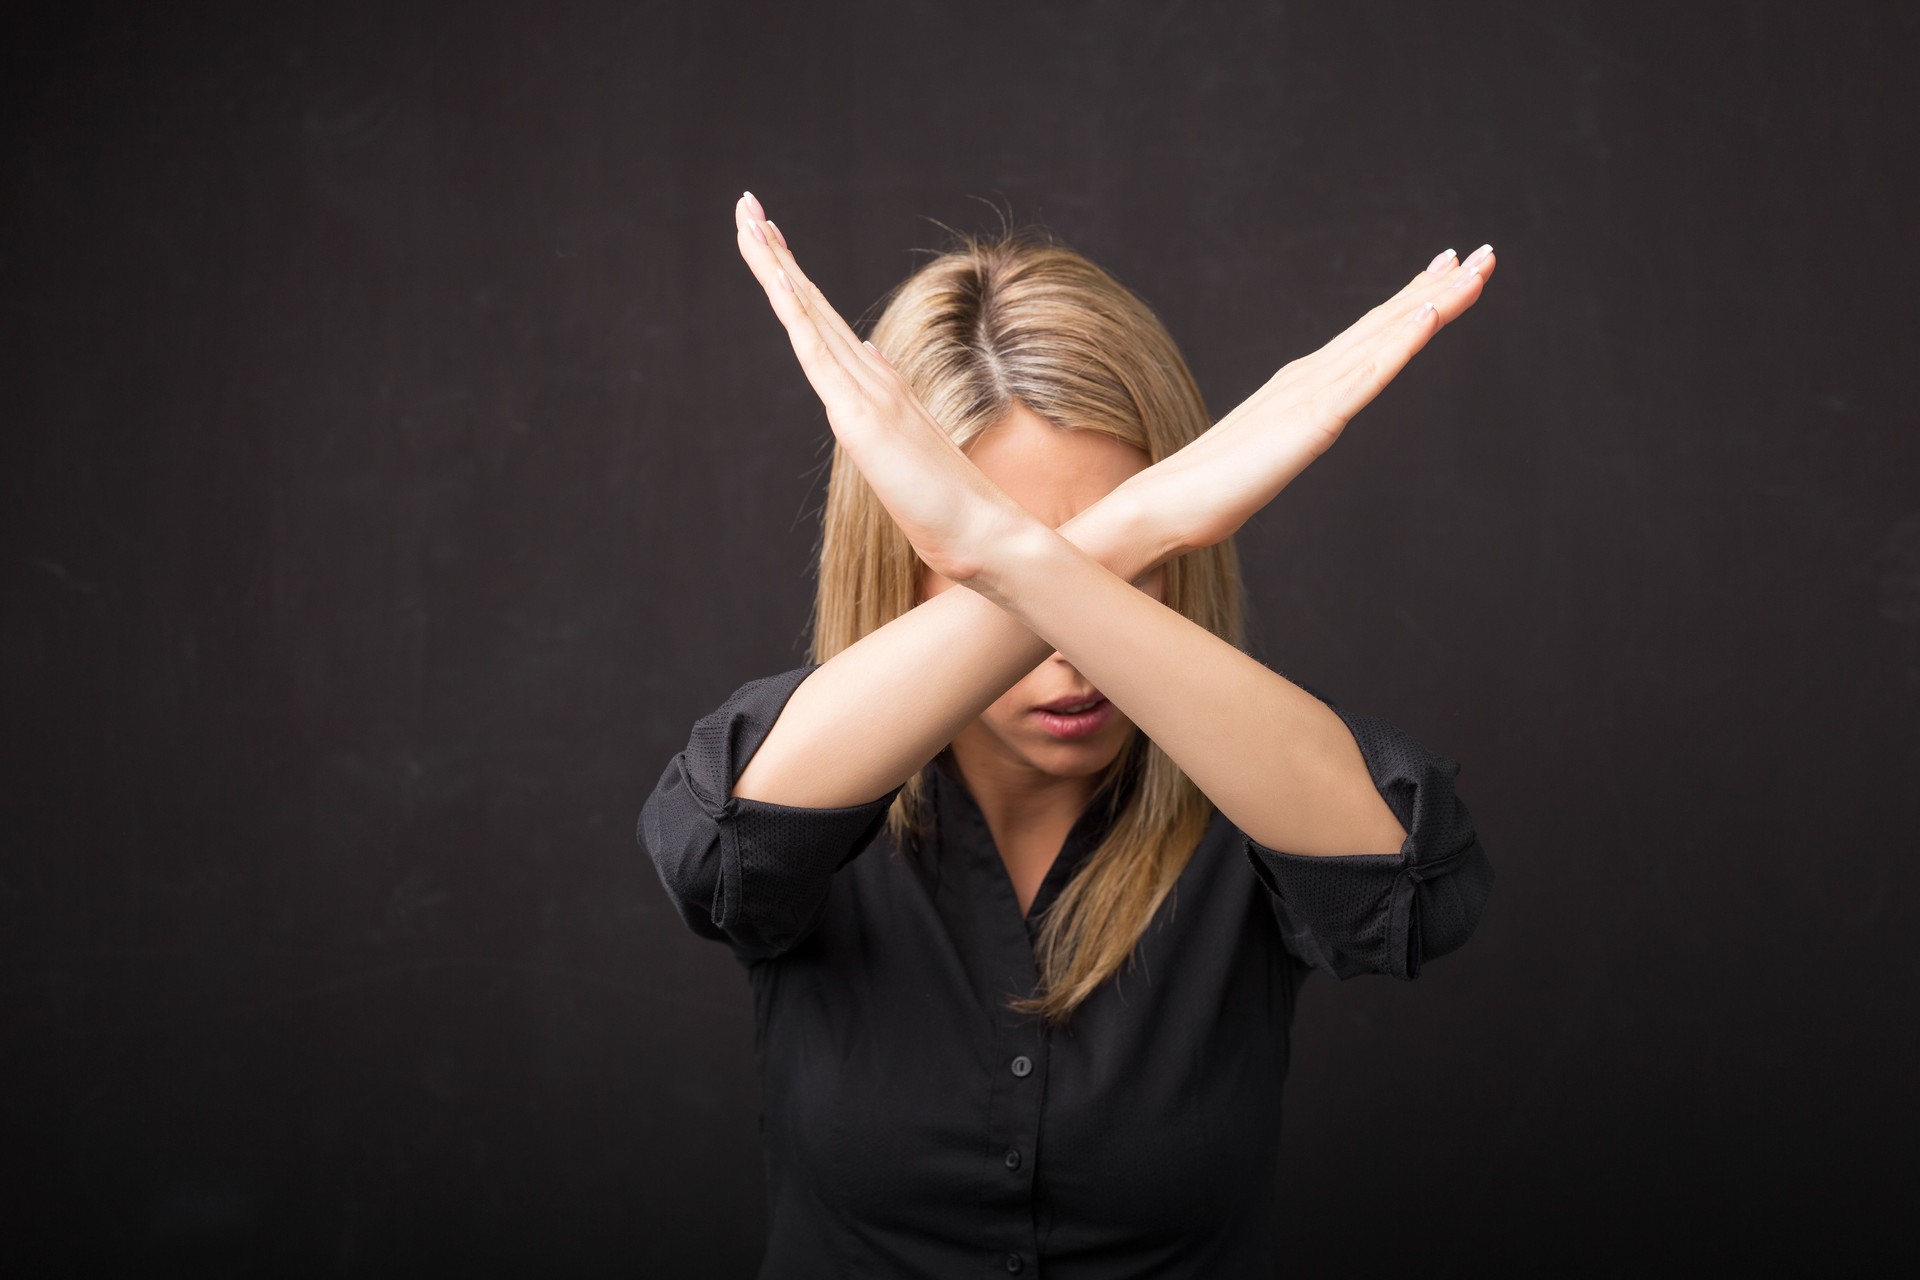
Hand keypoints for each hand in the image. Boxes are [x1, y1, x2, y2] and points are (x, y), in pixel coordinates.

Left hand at [732, 192, 1037, 584]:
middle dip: (776, 254)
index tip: (770, 239)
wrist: (983, 532)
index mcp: (880, 386)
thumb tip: (867, 355)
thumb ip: (886, 401)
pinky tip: (776, 278)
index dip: (794, 279)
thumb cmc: (950, 506)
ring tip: (748, 219)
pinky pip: (819, 355)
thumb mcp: (904, 448)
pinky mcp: (861, 418)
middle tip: (746, 204)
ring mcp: (869, 393)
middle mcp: (874, 377)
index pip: (825, 322)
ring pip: (809, 316)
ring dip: (776, 266)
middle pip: (812, 304)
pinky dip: (796, 313)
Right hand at [1116, 244, 1497, 565]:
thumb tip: (1303, 436)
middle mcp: (1310, 377)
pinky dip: (1400, 344)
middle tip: (1484, 254)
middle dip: (1436, 288)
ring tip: (1475, 271)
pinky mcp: (1311, 422)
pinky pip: (1365, 378)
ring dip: (1433, 302)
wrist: (1167, 506)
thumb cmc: (1208, 491)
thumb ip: (1289, 437)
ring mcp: (1311, 395)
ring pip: (1384, 339)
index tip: (1447, 273)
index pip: (1368, 336)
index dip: (1411, 302)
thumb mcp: (1268, 455)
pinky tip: (1428, 317)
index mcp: (1302, 385)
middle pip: (1385, 324)